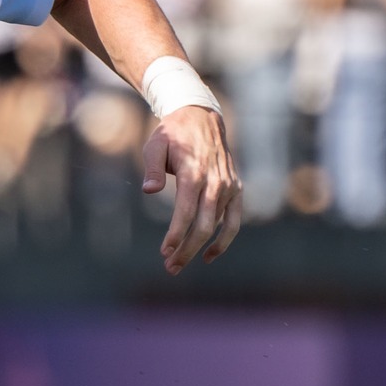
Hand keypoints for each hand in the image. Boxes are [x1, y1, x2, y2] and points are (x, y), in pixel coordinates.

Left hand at [141, 105, 242, 272]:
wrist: (202, 118)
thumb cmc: (173, 134)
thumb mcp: (155, 145)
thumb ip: (152, 169)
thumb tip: (149, 191)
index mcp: (194, 172)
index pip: (185, 212)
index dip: (175, 235)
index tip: (164, 252)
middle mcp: (215, 182)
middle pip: (203, 225)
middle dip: (186, 250)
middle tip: (170, 267)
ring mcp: (228, 187)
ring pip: (217, 227)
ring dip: (200, 248)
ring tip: (179, 264)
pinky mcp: (236, 190)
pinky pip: (233, 221)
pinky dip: (224, 240)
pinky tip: (209, 255)